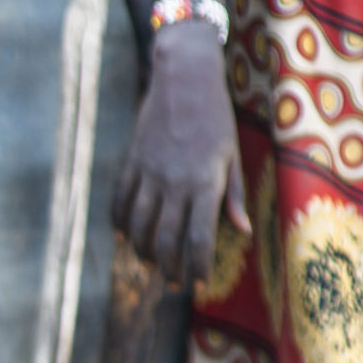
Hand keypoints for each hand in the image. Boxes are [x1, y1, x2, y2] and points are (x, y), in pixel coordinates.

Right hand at [112, 32, 248, 287]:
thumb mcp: (232, 154)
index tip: (200, 282)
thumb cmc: (215, 116)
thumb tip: (243, 230)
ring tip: (152, 263)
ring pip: (140, 226)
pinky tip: (126, 236)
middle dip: (169, 268)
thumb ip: (233, 195)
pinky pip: (120, 203)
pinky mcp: (131, 163)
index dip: (198, 265)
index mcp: (204, 182)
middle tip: (174, 284)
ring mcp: (149, 174)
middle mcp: (174, 183)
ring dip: (144, 251)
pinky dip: (120, 224)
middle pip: (166, 239)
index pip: (198, 237)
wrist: (183, 79)